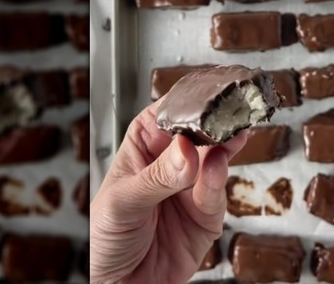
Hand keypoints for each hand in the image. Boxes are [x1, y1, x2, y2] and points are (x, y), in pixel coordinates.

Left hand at [90, 99, 246, 283]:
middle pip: (200, 130)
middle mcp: (172, 162)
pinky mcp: (207, 214)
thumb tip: (184, 150)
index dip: (187, 100)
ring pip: (216, 157)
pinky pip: (218, 192)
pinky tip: (216, 168)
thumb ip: (155, 177)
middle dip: (216, 120)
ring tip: (227, 138)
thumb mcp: (121, 203)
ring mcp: (192, 187)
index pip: (168, 113)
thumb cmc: (104, 240)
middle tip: (229, 110)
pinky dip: (219, 180)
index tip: (205, 93)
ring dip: (224, 146)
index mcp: (144, 146)